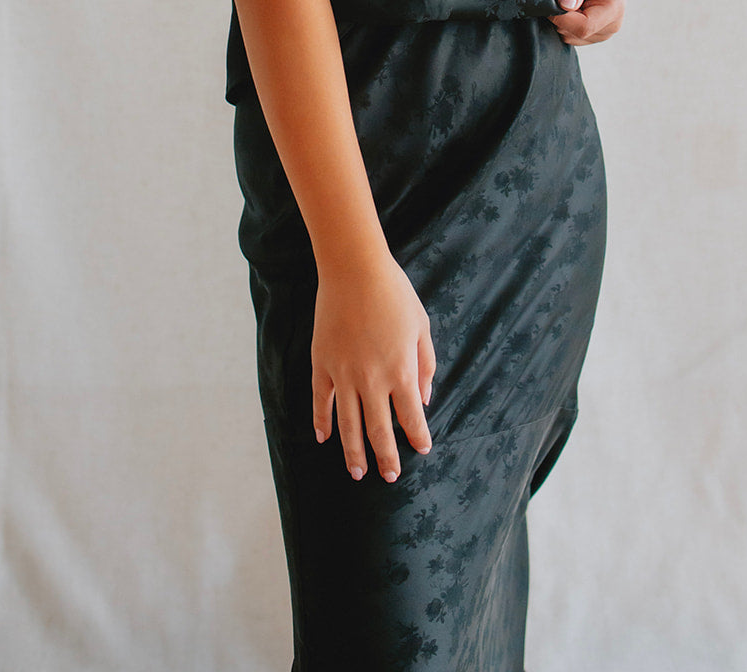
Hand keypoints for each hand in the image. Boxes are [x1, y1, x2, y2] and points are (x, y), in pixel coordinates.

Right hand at [312, 254, 435, 482]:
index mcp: (400, 370)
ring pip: (348, 424)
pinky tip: (323, 438)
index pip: (412, 417)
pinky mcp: (321, 364)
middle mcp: (372, 379)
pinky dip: (321, 421)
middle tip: (390, 477)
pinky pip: (320, 401)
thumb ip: (425, 364)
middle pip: (380, 430)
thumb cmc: (394, 293)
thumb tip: (424, 398)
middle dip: (386, 457)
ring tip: (357, 473)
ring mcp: (343, 374)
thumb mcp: (422, 326)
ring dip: (353, 452)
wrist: (354, 269)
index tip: (422, 450)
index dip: (418, 437)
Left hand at [547, 0, 624, 45]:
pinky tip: (567, 3)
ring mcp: (603, 31)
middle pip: (576, 34)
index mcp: (614, 8)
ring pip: (570, 37)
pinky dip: (563, 22)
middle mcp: (613, 24)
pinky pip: (569, 35)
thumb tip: (566, 5)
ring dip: (561, 19)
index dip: (560, 17)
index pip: (583, 27)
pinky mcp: (593, 32)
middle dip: (560, 17)